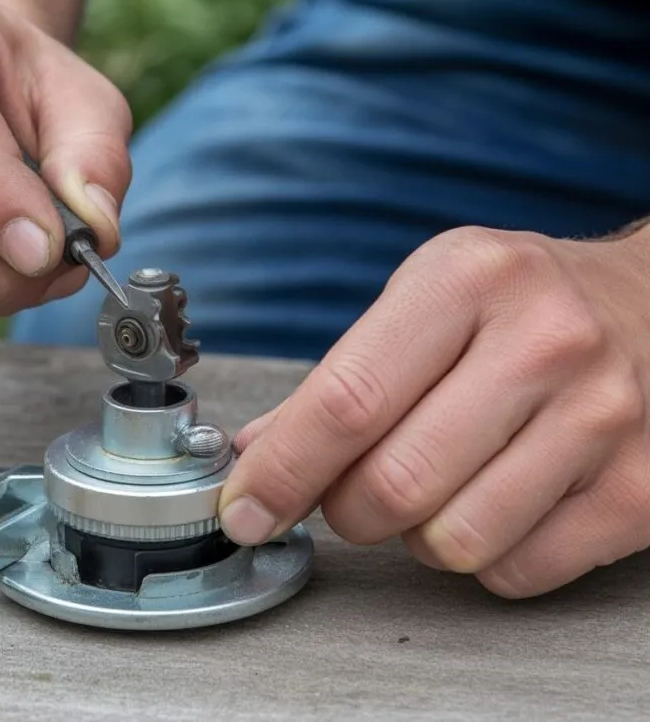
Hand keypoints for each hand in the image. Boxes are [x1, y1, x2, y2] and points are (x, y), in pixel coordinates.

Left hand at [219, 225, 649, 597]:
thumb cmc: (520, 305)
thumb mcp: (426, 300)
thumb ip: (340, 377)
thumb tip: (256, 454)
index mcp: (467, 280)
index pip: (348, 399)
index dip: (280, 470)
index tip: (243, 509)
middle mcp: (544, 343)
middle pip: (394, 483)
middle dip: (344, 509)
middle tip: (347, 493)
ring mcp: (603, 419)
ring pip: (452, 540)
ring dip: (415, 536)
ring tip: (434, 488)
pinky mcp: (641, 491)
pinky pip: (516, 572)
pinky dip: (481, 557)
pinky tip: (495, 503)